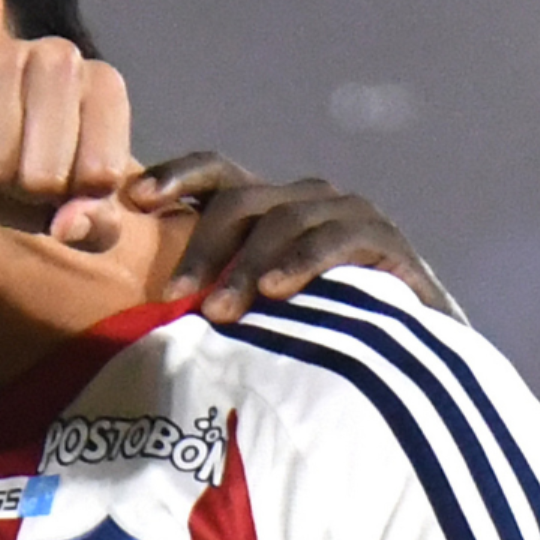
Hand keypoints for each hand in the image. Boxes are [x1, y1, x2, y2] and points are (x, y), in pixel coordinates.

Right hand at [0, 37, 130, 248]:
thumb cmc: (5, 168)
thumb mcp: (59, 206)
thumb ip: (94, 226)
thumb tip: (70, 226)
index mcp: (102, 86)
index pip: (102, 176)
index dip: (70, 198)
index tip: (54, 179)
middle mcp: (60, 58)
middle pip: (47, 176)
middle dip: (19, 191)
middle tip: (5, 168)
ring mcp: (2, 55)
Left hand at [127, 152, 464, 324]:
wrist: (405, 367)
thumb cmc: (306, 339)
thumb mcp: (247, 311)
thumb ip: (203, 293)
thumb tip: (137, 303)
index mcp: (263, 207)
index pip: (215, 172)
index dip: (174, 175)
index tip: (135, 199)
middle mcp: (302, 199)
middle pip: (241, 199)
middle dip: (202, 247)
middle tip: (174, 296)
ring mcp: (345, 213)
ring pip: (282, 220)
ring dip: (245, 267)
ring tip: (218, 312)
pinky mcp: (384, 240)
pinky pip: (335, 240)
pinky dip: (301, 262)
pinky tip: (277, 291)